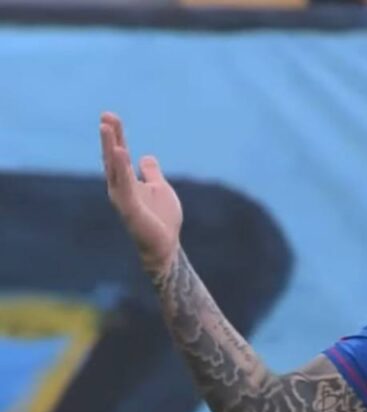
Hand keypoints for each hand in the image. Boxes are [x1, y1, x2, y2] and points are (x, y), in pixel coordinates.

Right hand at [100, 112, 181, 276]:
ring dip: (111, 147)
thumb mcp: (160, 188)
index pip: (120, 154)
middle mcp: (121, 187)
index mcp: (128, 181)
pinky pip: (124, 185)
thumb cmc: (161, 219)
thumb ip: (152, 173)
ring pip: (115, 169)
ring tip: (107, 129)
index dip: (116, 135)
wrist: (166, 245)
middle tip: (105, 116)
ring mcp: (123, 198)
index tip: (110, 116)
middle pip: (113, 158)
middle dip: (110, 137)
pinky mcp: (129, 208)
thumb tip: (145, 156)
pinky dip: (121, 168)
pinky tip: (120, 152)